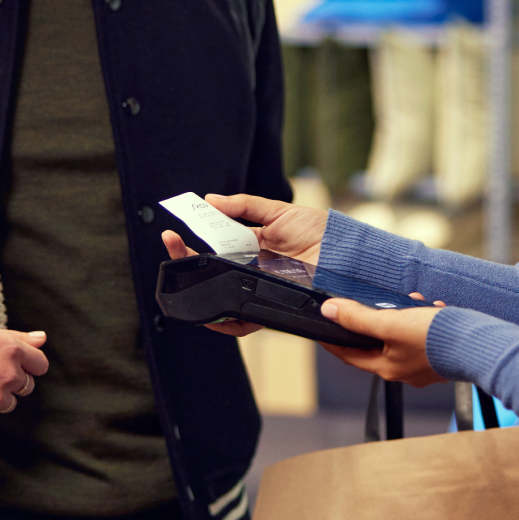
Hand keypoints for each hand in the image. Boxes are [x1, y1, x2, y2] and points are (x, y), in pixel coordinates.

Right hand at [158, 193, 327, 337]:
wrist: (348, 259)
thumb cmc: (323, 233)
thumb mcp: (280, 212)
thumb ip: (244, 206)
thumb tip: (210, 200)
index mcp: (255, 244)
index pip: (217, 242)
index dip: (196, 237)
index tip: (178, 228)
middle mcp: (253, 268)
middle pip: (211, 267)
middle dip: (186, 256)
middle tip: (170, 242)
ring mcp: (258, 288)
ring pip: (218, 292)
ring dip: (195, 283)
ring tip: (179, 265)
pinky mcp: (267, 307)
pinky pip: (238, 320)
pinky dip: (219, 318)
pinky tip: (204, 305)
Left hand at [318, 300, 444, 387]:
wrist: (478, 345)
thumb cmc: (434, 338)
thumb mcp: (391, 323)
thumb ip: (359, 318)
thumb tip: (329, 311)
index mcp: (387, 368)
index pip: (349, 355)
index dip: (333, 341)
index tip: (322, 329)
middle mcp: (404, 372)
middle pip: (376, 344)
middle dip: (375, 320)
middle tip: (375, 304)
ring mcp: (423, 366)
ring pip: (401, 337)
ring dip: (403, 316)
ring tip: (413, 301)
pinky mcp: (440, 357)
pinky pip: (422, 336)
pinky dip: (423, 319)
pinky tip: (431, 307)